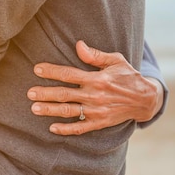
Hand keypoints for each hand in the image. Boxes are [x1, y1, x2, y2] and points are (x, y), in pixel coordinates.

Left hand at [27, 40, 162, 135]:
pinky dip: (66, 129)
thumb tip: (78, 45)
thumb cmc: (128, 76)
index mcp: (97, 79)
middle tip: (29, 93)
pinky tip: (52, 128)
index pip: (69, 74)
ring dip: (50, 110)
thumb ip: (95, 55)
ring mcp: (96, 111)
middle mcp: (94, 95)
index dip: (51, 71)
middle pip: (64, 95)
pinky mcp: (99, 123)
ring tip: (34, 108)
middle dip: (45, 93)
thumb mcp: (115, 61)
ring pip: (69, 111)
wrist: (146, 100)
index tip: (37, 69)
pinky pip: (80, 128)